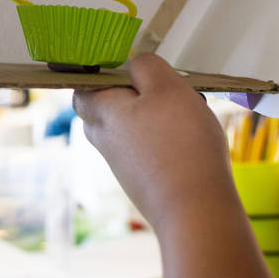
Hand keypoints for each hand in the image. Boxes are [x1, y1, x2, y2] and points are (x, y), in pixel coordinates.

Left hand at [73, 53, 238, 230]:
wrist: (196, 212)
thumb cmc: (180, 144)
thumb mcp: (167, 88)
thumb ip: (148, 68)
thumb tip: (136, 65)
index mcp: (102, 114)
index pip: (82, 88)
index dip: (98, 74)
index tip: (126, 66)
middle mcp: (106, 142)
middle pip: (105, 110)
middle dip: (129, 96)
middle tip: (160, 88)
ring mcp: (125, 166)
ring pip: (131, 131)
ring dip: (154, 117)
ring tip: (187, 112)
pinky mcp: (146, 183)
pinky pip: (149, 152)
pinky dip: (166, 141)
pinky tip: (193, 140)